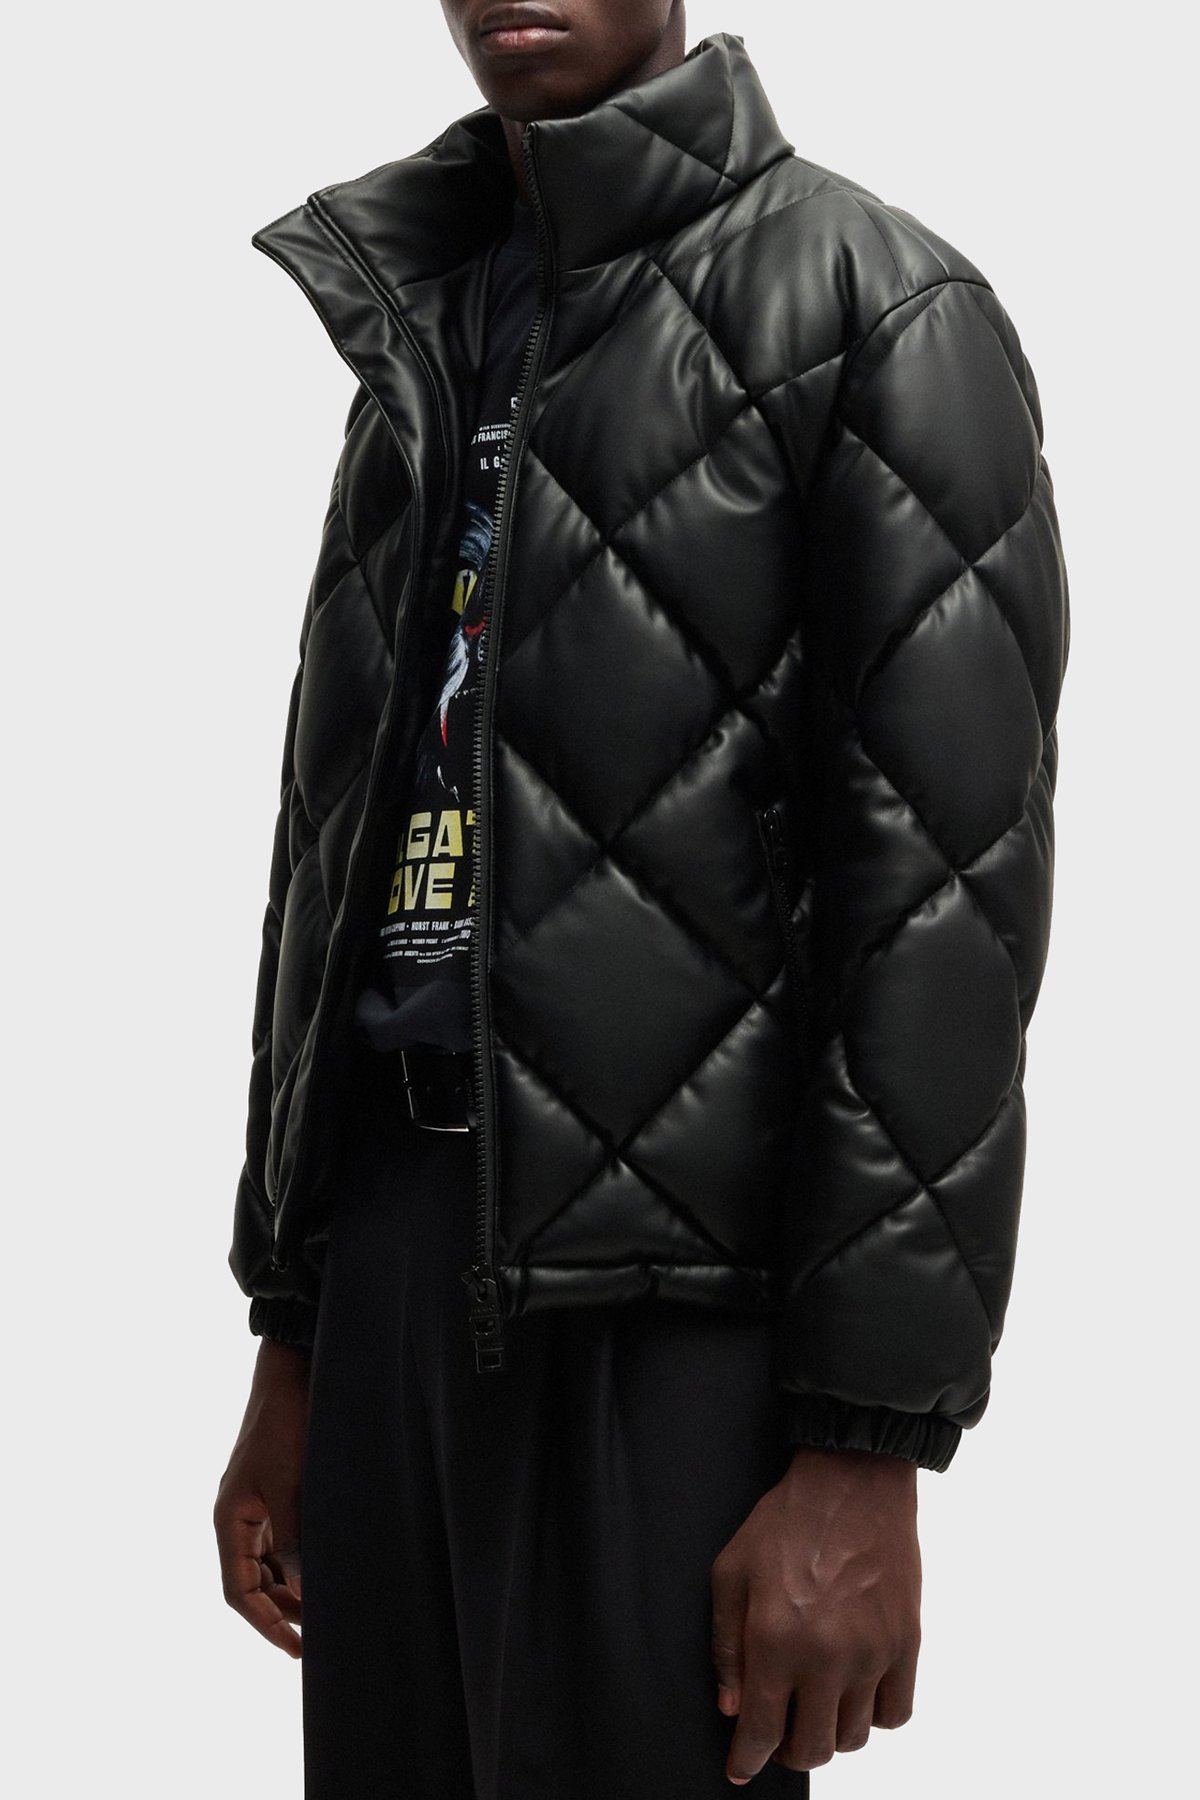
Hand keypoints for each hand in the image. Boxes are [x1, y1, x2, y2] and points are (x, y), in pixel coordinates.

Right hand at [213, 1336, 310, 1656]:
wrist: (294, 1370)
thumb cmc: (288, 1424)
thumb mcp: (292, 1485)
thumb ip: (295, 1541)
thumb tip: (305, 1591)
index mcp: (230, 1519)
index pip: (239, 1591)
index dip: (265, 1625)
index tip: (296, 1649)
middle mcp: (239, 1517)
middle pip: (254, 1583)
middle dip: (283, 1611)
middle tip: (321, 1635)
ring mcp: (258, 1504)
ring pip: (271, 1564)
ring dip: (294, 1588)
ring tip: (329, 1608)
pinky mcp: (278, 1490)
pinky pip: (284, 1540)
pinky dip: (302, 1560)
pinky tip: (328, 1569)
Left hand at [711, 1445, 920, 1781]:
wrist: (853, 1481)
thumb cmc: (786, 1520)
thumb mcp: (731, 1570)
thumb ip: (726, 1645)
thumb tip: (732, 1706)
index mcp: (777, 1640)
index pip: (762, 1731)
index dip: (747, 1759)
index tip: (741, 1768)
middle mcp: (827, 1656)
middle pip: (813, 1749)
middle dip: (789, 1749)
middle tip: (781, 1727)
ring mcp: (873, 1653)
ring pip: (854, 1738)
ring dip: (831, 1732)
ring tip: (818, 1702)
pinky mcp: (906, 1644)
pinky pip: (895, 1714)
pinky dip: (874, 1715)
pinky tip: (855, 1689)